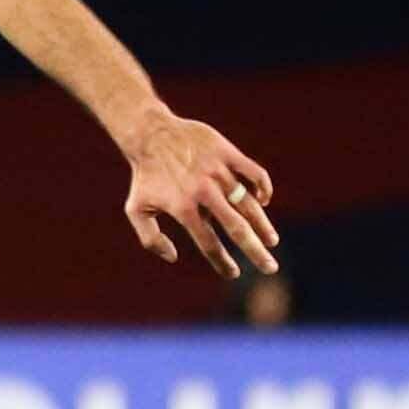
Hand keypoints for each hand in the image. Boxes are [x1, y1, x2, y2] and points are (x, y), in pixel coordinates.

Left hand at [121, 108, 277, 278]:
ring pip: (248, 203)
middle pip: (236, 228)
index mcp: (182, 208)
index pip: (208, 243)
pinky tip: (263, 201)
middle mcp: (203, 192)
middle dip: (255, 251)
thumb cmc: (144, 176)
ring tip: (272, 241)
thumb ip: (150, 238)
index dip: (222, 262)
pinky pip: (254, 173)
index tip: (234, 274)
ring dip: (262, 224)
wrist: (150, 135)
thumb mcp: (136, 209)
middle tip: (270, 267)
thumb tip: (173, 257)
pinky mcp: (227, 153)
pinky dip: (262, 187)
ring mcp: (217, 171)